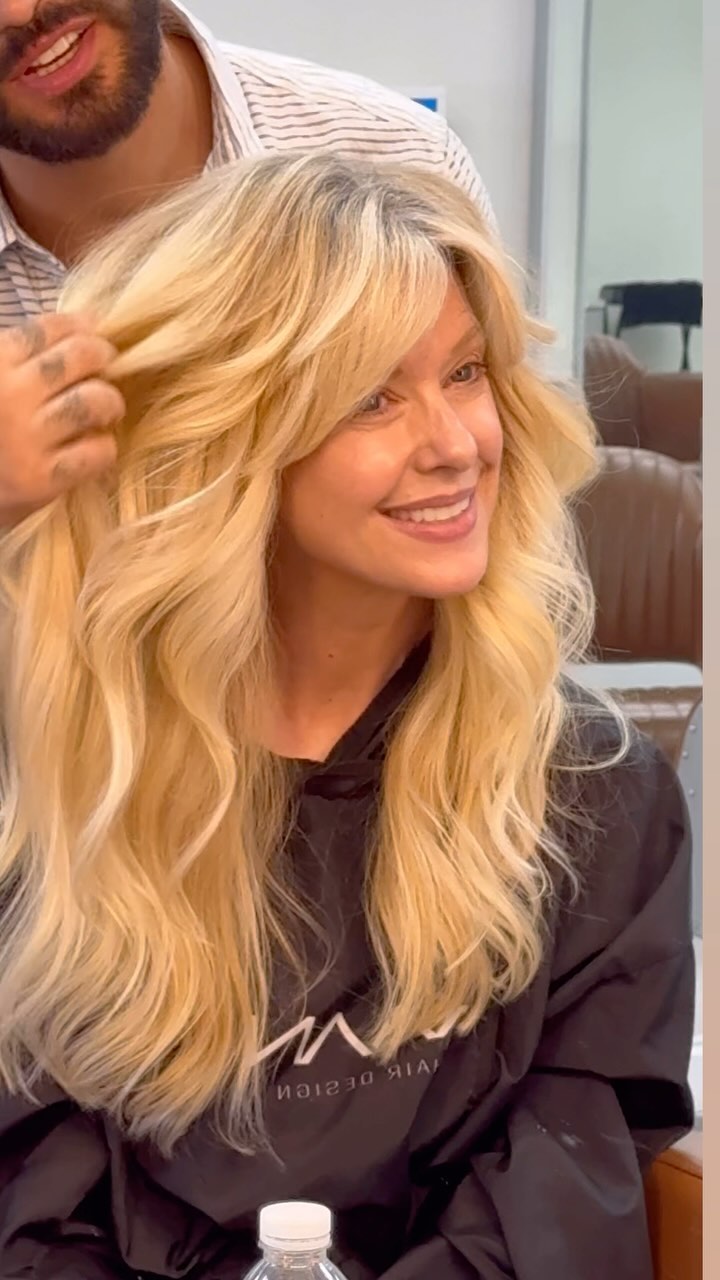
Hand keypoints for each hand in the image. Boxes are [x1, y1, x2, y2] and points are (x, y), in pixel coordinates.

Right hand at [0, 313, 124, 526]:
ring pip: (95, 400)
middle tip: (106, 367)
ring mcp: (26, 438)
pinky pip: (98, 451)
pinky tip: (94, 449)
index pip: (50, 328)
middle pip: (81, 355)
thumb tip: (88, 321)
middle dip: (103, 357)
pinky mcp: (41, 479)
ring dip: (110, 402)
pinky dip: (105, 448)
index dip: (80, 326)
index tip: (91, 333)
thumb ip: (24, 357)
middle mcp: (9, 396)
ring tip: (107, 410)